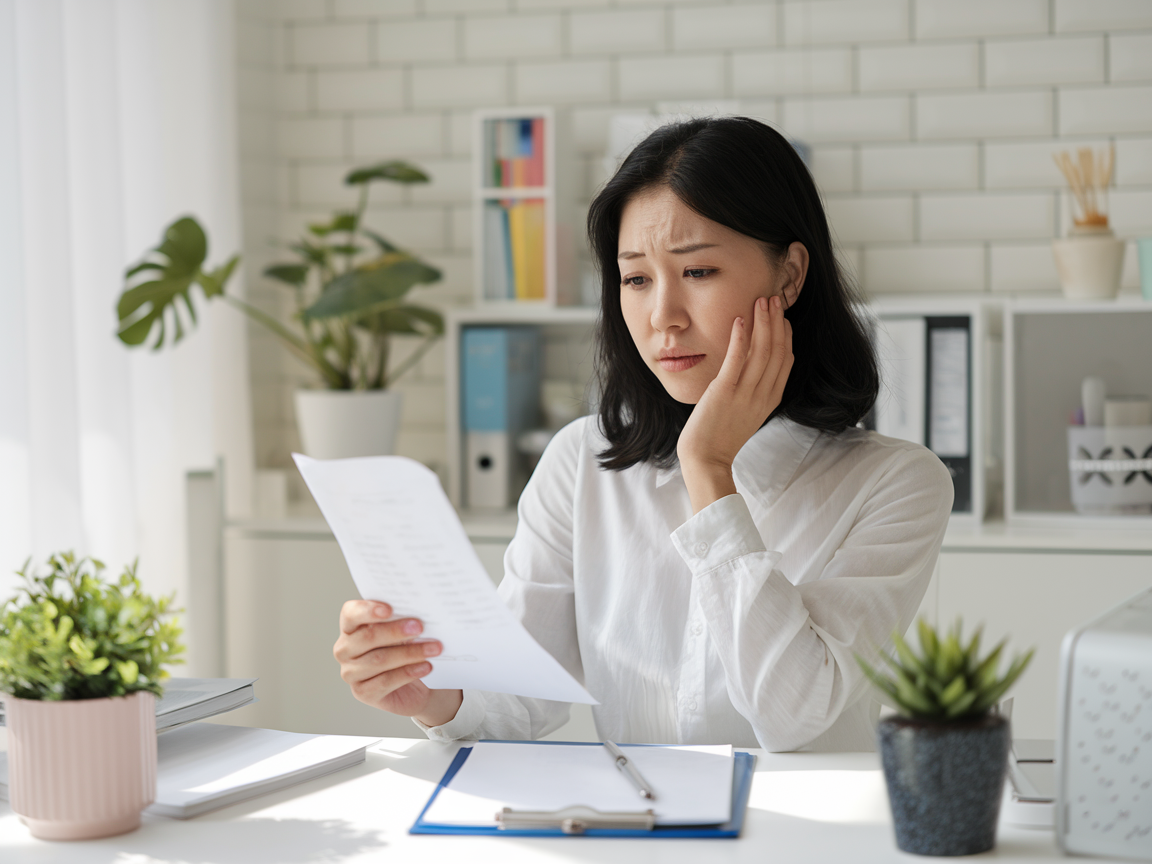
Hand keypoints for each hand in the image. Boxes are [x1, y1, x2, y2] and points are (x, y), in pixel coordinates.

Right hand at [333, 600, 462, 726]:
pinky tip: (426, 666)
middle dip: (395, 631)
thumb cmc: (403, 649)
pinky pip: (385, 681)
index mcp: (350, 627)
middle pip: (368, 637)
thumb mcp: (402, 632)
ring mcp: (350, 673)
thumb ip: (403, 620)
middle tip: (420, 627)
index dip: (368, 610)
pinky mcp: (362, 692)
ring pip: (379, 660)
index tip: (389, 609)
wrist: (412, 686)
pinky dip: (408, 672)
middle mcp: (345, 649)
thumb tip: (417, 617)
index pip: (351, 613)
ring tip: (433, 648)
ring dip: (410, 653)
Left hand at [676, 294, 793, 513]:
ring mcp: (745, 394)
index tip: (782, 316)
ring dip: (763, 323)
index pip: (786, 361)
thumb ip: (754, 390)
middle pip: (777, 351)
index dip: (786, 335)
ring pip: (762, 352)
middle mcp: (762, 395)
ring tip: (762, 301)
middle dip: (777, 322)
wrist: (706, 459)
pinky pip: (737, 361)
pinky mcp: (724, 392)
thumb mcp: (746, 411)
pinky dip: (741, 338)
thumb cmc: (721, 436)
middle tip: (774, 298)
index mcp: (770, 399)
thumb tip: (754, 368)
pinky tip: (740, 321)